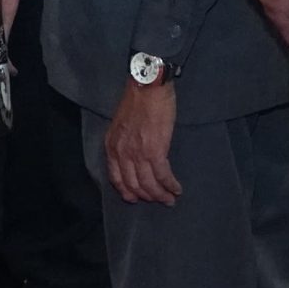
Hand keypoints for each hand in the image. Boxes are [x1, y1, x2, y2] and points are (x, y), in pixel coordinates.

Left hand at [106, 79, 182, 204]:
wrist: (147, 86)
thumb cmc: (137, 100)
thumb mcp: (120, 124)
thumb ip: (123, 142)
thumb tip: (134, 156)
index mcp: (112, 146)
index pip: (116, 178)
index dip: (127, 192)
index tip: (136, 198)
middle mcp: (122, 153)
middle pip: (133, 186)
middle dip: (147, 197)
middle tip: (159, 201)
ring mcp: (138, 154)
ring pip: (149, 185)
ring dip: (161, 195)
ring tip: (170, 199)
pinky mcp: (155, 150)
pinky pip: (162, 175)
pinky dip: (170, 185)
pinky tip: (176, 188)